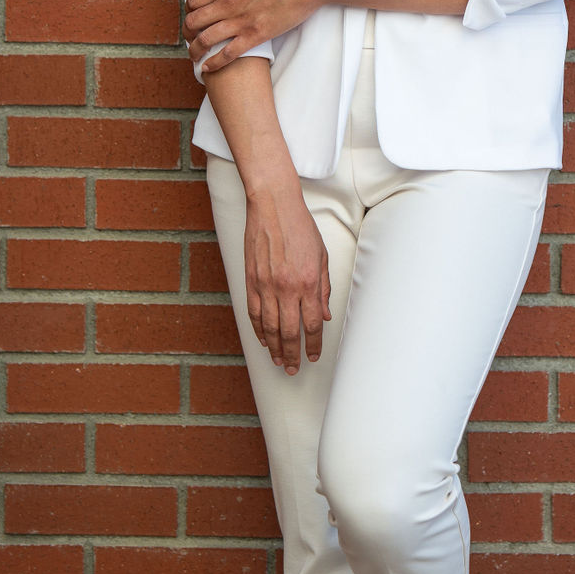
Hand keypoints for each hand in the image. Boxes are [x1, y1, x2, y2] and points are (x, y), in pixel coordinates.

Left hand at [184, 0, 319, 71]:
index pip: (192, 2)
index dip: (188, 14)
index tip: (192, 22)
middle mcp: (228, 3)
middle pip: (193, 22)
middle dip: (187, 35)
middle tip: (191, 42)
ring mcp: (240, 20)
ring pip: (205, 39)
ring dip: (195, 52)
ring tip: (195, 59)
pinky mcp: (255, 35)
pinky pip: (227, 53)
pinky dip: (213, 63)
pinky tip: (208, 68)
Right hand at [244, 186, 330, 373]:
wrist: (273, 205)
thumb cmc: (300, 227)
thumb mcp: (322, 256)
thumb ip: (323, 288)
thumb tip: (324, 315)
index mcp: (308, 282)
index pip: (311, 324)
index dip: (313, 344)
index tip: (313, 356)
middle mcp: (287, 288)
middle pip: (289, 332)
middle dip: (293, 354)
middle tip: (294, 368)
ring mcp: (266, 285)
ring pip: (269, 327)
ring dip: (274, 348)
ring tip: (279, 360)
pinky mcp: (250, 280)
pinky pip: (253, 313)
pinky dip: (258, 330)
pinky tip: (263, 340)